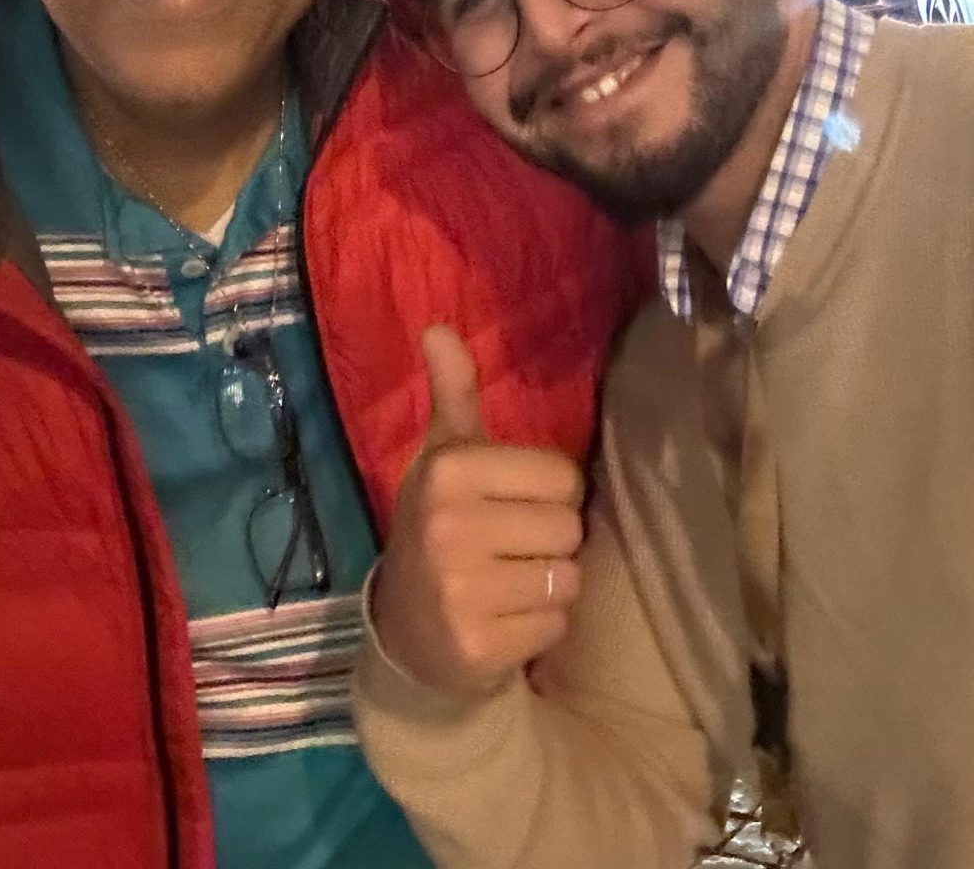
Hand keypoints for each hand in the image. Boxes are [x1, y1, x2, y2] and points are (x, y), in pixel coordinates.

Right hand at [368, 326, 585, 701]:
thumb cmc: (438, 529)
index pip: (562, 477)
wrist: (404, 633)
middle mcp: (450, 527)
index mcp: (448, 471)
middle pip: (570, 528)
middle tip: (508, 553)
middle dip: (550, 544)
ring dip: (548, 588)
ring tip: (507, 587)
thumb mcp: (443, 458)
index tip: (509, 508)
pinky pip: (555, 626)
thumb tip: (439, 327)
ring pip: (568, 579)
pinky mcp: (476, 647)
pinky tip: (503, 623)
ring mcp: (461, 591)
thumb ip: (454, 393)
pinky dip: (539, 629)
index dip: (547, 495)